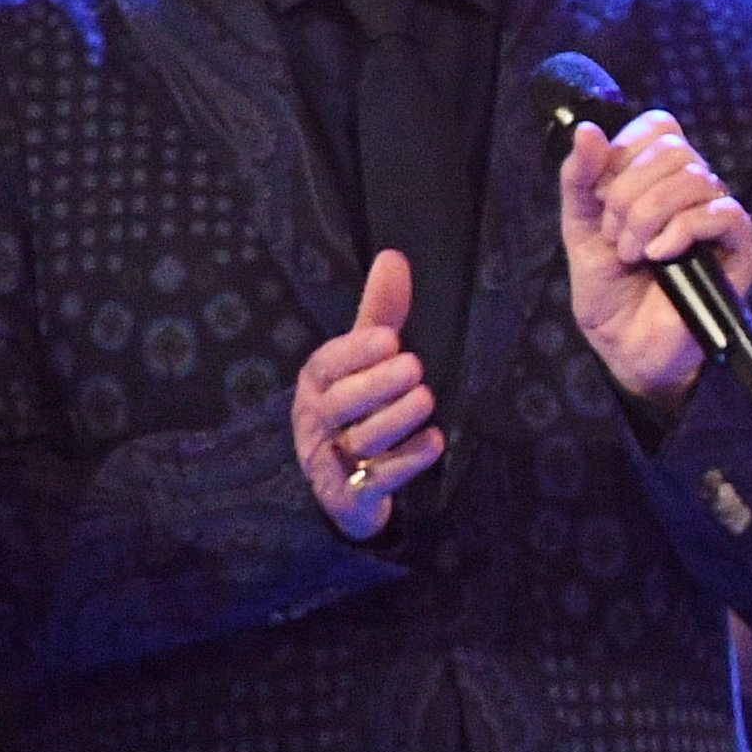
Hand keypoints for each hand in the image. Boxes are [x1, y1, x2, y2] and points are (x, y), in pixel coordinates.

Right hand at [293, 252, 447, 540]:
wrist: (343, 486)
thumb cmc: (357, 408)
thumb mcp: (367, 360)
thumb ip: (380, 314)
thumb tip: (393, 256)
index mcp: (316, 383)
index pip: (327, 365)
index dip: (355, 352)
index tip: (390, 339)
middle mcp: (317, 421)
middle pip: (341, 404)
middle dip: (377, 385)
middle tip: (415, 368)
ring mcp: (331, 461)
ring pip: (359, 441)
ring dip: (395, 420)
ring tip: (427, 400)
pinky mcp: (350, 495)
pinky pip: (375, 481)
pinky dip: (406, 462)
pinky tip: (435, 443)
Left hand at [558, 108, 751, 408]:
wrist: (624, 344)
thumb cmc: (607, 287)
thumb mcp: (580, 226)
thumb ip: (580, 178)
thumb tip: (587, 130)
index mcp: (660, 177)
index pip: (660, 127)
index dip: (627, 150)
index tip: (602, 195)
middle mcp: (696, 191)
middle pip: (675, 150)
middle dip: (630, 192)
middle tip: (614, 235)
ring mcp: (721, 219)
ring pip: (696, 179)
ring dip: (650, 215)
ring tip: (633, 252)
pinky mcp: (742, 251)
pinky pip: (721, 214)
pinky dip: (682, 230)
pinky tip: (660, 256)